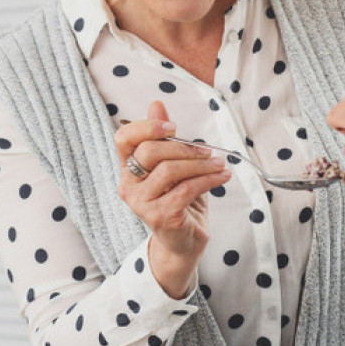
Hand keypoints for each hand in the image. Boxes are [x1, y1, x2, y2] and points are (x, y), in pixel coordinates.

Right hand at [114, 101, 229, 297]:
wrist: (185, 241)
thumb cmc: (179, 201)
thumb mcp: (174, 165)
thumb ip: (164, 137)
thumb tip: (157, 104)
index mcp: (128, 169)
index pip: (123, 138)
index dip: (146, 127)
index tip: (173, 127)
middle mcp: (128, 186)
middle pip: (149, 152)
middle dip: (183, 147)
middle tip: (207, 151)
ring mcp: (141, 204)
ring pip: (170, 171)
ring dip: (201, 165)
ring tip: (220, 165)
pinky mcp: (159, 217)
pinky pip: (186, 190)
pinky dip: (208, 180)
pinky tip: (222, 178)